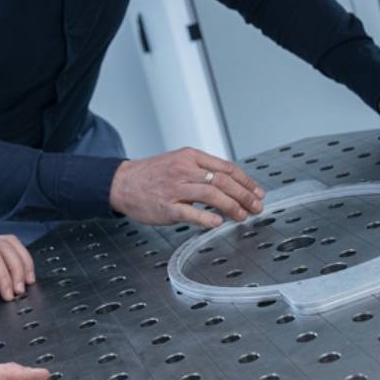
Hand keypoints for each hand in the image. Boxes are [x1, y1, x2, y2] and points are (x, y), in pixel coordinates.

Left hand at [0, 233, 34, 310]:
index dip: (3, 275)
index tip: (8, 294)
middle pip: (5, 248)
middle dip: (16, 270)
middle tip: (19, 292)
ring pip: (12, 245)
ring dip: (23, 263)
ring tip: (27, 283)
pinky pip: (11, 249)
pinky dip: (21, 260)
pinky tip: (25, 274)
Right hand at [110, 147, 264, 228]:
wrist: (122, 182)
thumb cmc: (152, 174)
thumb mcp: (179, 161)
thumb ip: (202, 169)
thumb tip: (230, 184)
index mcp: (190, 156)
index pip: (226, 167)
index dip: (246, 181)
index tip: (257, 192)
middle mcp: (184, 170)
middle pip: (223, 181)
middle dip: (244, 196)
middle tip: (255, 207)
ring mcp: (175, 188)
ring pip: (211, 195)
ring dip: (232, 207)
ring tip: (242, 216)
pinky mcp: (166, 207)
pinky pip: (190, 213)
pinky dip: (206, 218)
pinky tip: (218, 223)